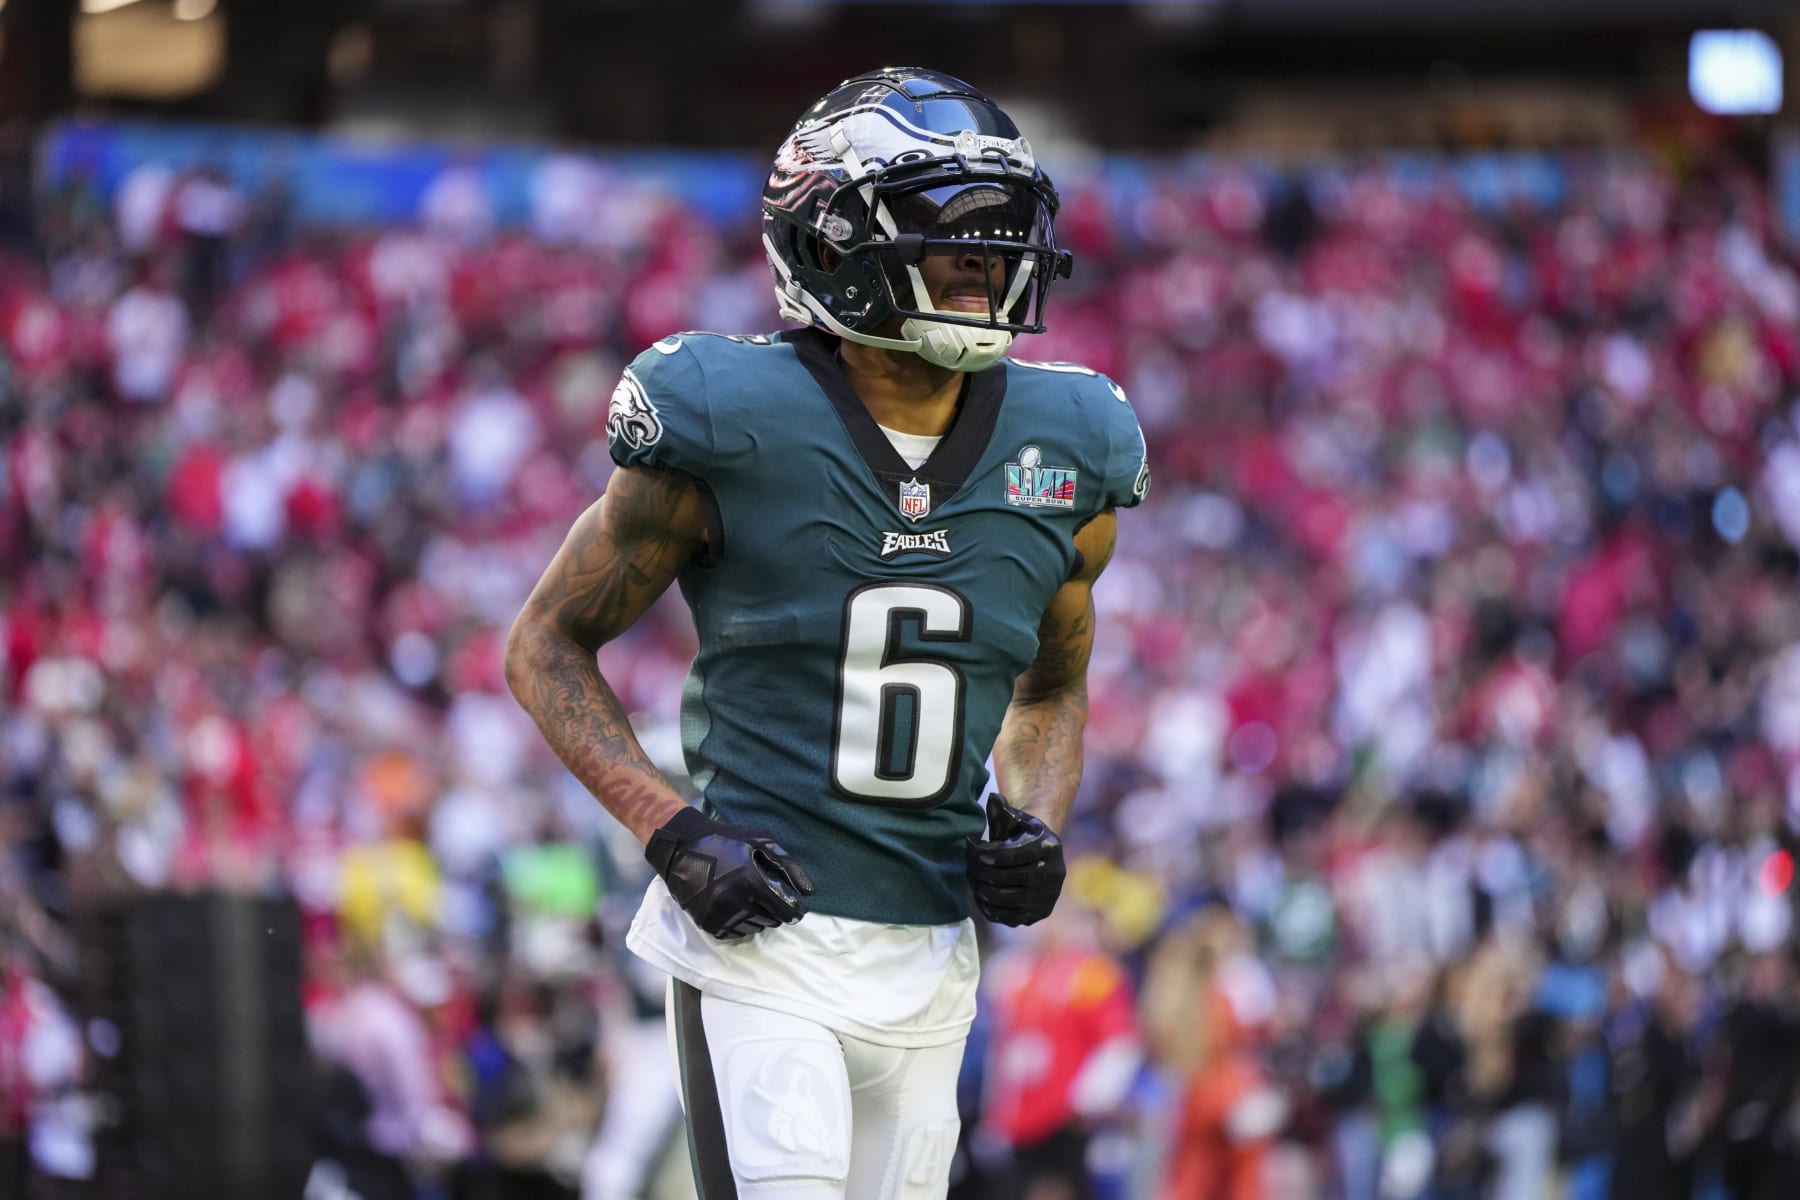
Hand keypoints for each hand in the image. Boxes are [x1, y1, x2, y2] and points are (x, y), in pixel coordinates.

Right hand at [645, 807, 814, 938]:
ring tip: (752, 900)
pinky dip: (741, 924)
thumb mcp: (761, 842)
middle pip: (770, 921)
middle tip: (769, 897)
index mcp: (752, 882)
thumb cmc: (726, 840)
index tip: (797, 908)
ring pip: (753, 929)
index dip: (794, 911)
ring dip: (759, 918)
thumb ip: (789, 866)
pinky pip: (734, 933)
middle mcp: (736, 902)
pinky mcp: (707, 923)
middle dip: (775, 911)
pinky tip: (738, 907)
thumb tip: (809, 892)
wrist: (683, 845)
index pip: (784, 911)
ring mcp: (720, 915)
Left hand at [965, 794, 1064, 925]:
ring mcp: (1048, 897)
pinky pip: (1008, 917)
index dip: (987, 854)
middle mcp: (1053, 874)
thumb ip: (1001, 809)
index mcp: (1049, 847)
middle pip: (1006, 879)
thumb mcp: (1014, 817)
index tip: (971, 849)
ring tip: (971, 878)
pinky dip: (989, 908)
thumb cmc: (1022, 832)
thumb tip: (993, 798)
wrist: (1041, 853)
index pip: (1012, 855)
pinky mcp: (1039, 914)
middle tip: (967, 865)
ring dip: (981, 889)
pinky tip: (979, 894)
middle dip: (980, 872)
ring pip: (1005, 899)